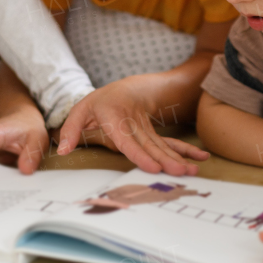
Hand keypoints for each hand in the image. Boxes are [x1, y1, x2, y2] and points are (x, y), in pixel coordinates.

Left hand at [56, 77, 208, 174]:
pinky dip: (184, 152)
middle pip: (150, 145)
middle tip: (179, 173)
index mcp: (114, 117)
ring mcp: (147, 129)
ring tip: (191, 171)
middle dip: (166, 160)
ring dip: (177, 158)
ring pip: (162, 145)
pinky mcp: (154, 135)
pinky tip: (199, 158)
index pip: (127, 139)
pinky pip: (169, 144)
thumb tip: (63, 150)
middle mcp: (134, 124)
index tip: (153, 167)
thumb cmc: (101, 102)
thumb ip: (71, 130)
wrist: (127, 89)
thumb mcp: (81, 110)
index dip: (140, 154)